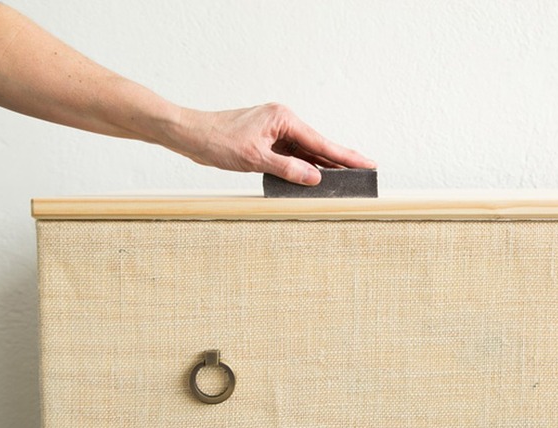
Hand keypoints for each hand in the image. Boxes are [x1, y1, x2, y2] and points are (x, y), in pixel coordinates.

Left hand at [175, 103, 375, 184]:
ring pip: (305, 152)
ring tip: (346, 178)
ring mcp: (275, 132)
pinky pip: (292, 156)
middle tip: (365, 171)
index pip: (320, 142)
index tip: (366, 163)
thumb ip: (288, 169)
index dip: (345, 156)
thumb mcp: (255, 158)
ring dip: (322, 166)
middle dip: (339, 160)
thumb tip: (315, 178)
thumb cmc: (217, 140)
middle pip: (317, 146)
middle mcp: (282, 122)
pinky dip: (303, 167)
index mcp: (283, 119)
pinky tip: (316, 177)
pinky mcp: (266, 141)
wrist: (191, 135)